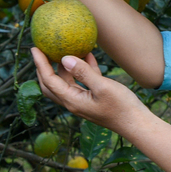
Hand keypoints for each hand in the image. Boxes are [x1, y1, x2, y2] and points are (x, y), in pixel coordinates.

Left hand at [31, 48, 150, 136]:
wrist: (136, 123)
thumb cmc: (121, 107)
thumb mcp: (103, 87)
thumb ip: (83, 72)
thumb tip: (65, 58)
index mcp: (72, 100)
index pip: (49, 80)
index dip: (40, 64)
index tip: (34, 48)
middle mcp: (73, 102)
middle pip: (50, 84)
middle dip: (43, 68)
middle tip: (41, 51)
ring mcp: (83, 101)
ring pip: (66, 83)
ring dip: (62, 67)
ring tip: (63, 49)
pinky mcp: (93, 98)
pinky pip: (82, 82)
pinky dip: (81, 69)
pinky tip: (87, 54)